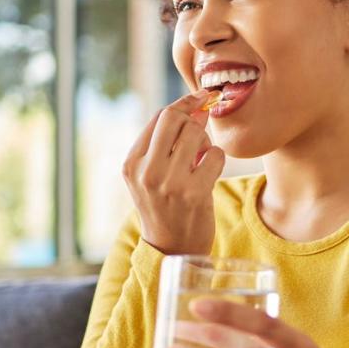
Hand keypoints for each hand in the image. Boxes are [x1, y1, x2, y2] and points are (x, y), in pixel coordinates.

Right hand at [123, 92, 225, 255]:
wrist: (173, 248)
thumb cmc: (166, 205)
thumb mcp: (152, 174)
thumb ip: (167, 141)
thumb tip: (199, 104)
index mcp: (132, 163)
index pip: (159, 116)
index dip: (184, 104)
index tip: (200, 98)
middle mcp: (146, 171)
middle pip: (175, 118)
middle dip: (193, 119)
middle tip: (199, 135)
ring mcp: (169, 183)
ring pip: (196, 133)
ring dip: (205, 142)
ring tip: (200, 159)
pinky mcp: (194, 193)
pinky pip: (214, 155)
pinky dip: (216, 158)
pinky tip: (209, 173)